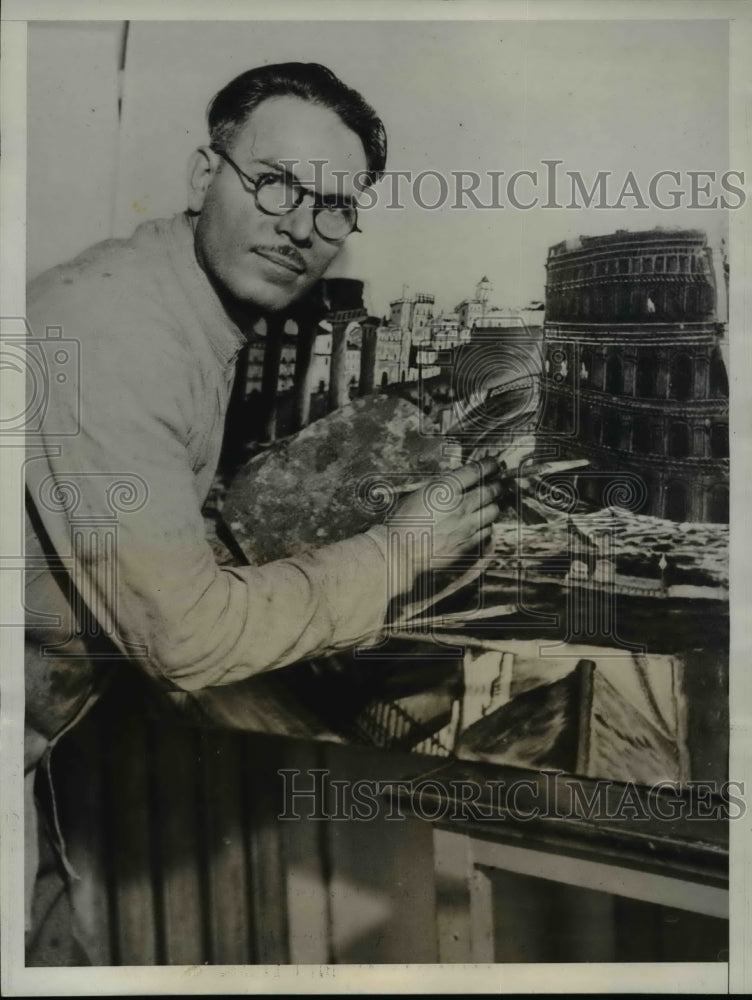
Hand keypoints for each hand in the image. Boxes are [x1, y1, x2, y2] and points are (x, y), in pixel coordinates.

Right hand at [384, 458, 501, 596]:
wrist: (399, 551)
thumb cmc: (402, 522)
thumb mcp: (418, 494)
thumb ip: (440, 487)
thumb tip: (457, 483)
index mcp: (445, 489)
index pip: (476, 471)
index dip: (489, 465)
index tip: (494, 464)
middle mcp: (460, 506)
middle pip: (490, 490)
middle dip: (498, 484)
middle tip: (500, 482)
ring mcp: (466, 526)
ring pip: (493, 511)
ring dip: (494, 505)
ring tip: (492, 503)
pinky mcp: (467, 544)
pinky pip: (487, 531)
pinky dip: (487, 525)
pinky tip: (482, 523)